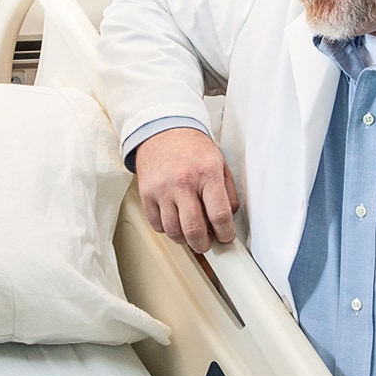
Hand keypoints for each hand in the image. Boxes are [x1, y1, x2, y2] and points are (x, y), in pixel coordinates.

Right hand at [133, 127, 239, 252]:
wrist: (162, 131)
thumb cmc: (192, 148)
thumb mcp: (219, 163)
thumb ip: (227, 192)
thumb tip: (228, 218)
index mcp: (207, 173)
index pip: (219, 214)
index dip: (225, 233)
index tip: (226, 236)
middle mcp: (183, 182)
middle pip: (194, 229)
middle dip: (204, 243)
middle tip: (207, 242)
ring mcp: (162, 189)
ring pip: (173, 231)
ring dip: (185, 239)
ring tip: (191, 233)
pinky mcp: (147, 194)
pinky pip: (157, 224)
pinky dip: (168, 229)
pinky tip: (175, 221)